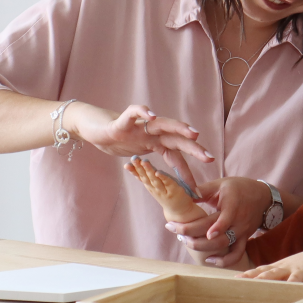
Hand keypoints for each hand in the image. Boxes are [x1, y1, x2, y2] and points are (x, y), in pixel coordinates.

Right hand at [68, 103, 213, 189]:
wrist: (93, 128)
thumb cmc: (116, 141)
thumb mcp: (136, 157)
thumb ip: (150, 166)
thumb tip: (163, 184)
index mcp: (155, 144)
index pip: (176, 158)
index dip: (186, 173)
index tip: (197, 190)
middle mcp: (150, 133)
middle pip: (176, 140)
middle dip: (193, 148)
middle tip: (210, 158)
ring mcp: (138, 126)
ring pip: (162, 123)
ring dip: (179, 127)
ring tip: (193, 133)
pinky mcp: (122, 120)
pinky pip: (134, 112)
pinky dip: (143, 111)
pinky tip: (152, 114)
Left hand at [163, 177, 271, 266]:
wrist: (263, 197)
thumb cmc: (239, 188)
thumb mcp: (221, 184)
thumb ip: (202, 190)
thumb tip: (183, 193)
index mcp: (233, 205)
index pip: (223, 219)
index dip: (215, 228)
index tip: (202, 233)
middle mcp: (239, 221)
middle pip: (218, 236)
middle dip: (195, 238)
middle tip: (177, 233)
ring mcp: (242, 232)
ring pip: (224, 246)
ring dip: (204, 248)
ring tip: (186, 241)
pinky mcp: (244, 239)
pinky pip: (237, 254)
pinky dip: (225, 261)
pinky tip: (209, 260)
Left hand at [237, 249, 302, 282]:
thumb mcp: (290, 272)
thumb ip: (279, 279)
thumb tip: (268, 291)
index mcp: (278, 268)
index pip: (259, 271)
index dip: (248, 275)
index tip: (235, 279)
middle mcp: (282, 267)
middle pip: (263, 272)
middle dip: (250, 276)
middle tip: (238, 281)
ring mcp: (292, 269)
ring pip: (275, 274)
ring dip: (264, 278)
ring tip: (254, 283)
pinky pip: (295, 279)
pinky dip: (289, 283)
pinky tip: (284, 288)